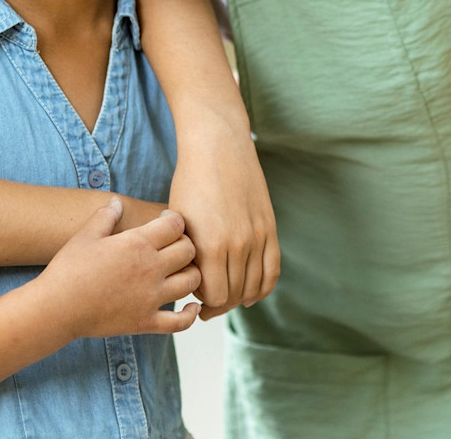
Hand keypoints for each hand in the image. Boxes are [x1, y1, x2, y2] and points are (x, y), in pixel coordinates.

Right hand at [36, 198, 201, 338]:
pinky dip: (191, 315)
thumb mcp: (85, 235)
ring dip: (192, 274)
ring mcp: (151, 298)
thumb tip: (116, 201)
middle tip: (175, 246)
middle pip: (189, 251)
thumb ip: (106, 215)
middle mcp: (150, 269)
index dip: (175, 220)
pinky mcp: (146, 322)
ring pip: (191, 282)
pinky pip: (180, 322)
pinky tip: (191, 306)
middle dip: (186, 244)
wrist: (56, 308)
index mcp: (137, 244)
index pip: (176, 226)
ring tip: (182, 271)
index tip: (166, 222)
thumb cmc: (68, 269)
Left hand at [169, 124, 279, 319]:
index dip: (202, 299)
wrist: (218, 147)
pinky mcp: (270, 228)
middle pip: (234, 294)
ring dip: (239, 296)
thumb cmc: (190, 182)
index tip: (193, 291)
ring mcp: (257, 237)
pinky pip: (272, 271)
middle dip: (219, 302)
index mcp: (210, 245)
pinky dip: (262, 288)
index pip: (213, 296)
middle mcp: (237, 245)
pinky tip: (250, 295)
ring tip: (226, 295)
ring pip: (253, 287)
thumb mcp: (179, 221)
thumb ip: (186, 254)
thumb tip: (187, 282)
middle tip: (207, 301)